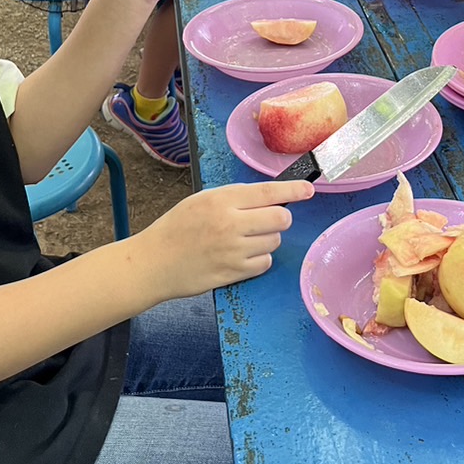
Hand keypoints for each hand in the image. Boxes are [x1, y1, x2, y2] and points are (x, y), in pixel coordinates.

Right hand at [142, 180, 314, 294]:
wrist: (155, 262)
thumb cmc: (177, 227)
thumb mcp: (202, 200)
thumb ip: (235, 198)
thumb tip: (270, 198)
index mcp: (221, 200)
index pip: (268, 193)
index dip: (293, 191)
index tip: (308, 190)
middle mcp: (230, 224)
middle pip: (280, 219)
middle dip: (280, 218)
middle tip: (267, 219)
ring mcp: (233, 251)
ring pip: (274, 241)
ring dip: (266, 239)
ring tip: (243, 239)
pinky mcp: (233, 273)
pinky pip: (264, 263)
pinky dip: (259, 258)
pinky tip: (241, 255)